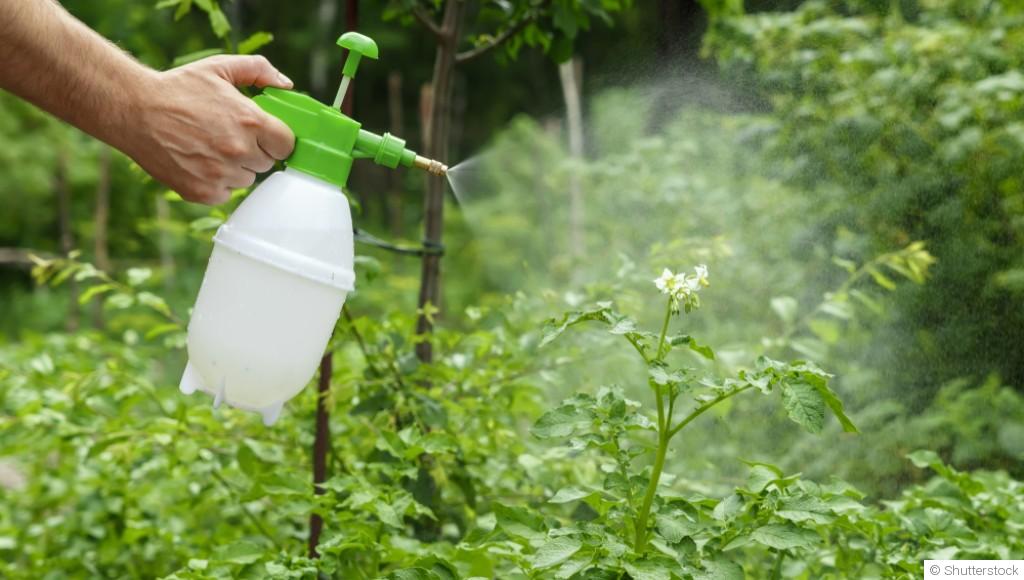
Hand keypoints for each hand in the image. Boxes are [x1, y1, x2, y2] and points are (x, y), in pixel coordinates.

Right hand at [125, 55, 295, 203]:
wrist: (134, 110)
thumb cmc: (178, 88)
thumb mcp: (220, 67)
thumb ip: (258, 70)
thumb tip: (285, 84)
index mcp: (251, 122)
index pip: (286, 145)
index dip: (276, 139)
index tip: (264, 135)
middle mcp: (239, 151)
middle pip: (266, 163)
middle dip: (253, 151)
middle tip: (229, 136)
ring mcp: (221, 174)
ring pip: (246, 179)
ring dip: (235, 168)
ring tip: (210, 147)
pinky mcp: (202, 191)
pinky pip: (225, 193)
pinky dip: (216, 183)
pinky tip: (199, 162)